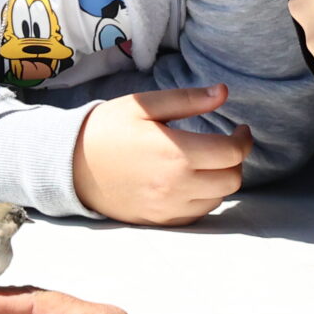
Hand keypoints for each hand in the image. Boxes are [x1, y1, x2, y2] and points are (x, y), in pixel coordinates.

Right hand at [72, 83, 252, 224]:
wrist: (70, 165)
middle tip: (226, 145)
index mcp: (175, 153)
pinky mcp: (159, 220)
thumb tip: (223, 93)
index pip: (232, 153)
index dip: (243, 139)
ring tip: (208, 163)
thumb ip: (187, 99)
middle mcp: (176, 185)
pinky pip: (197, 214)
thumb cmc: (106, 129)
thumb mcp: (143, 104)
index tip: (240, 129)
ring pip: (218, 199)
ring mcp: (168, 207)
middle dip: (235, 161)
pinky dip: (204, 198)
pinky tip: (192, 181)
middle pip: (232, 180)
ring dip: (221, 180)